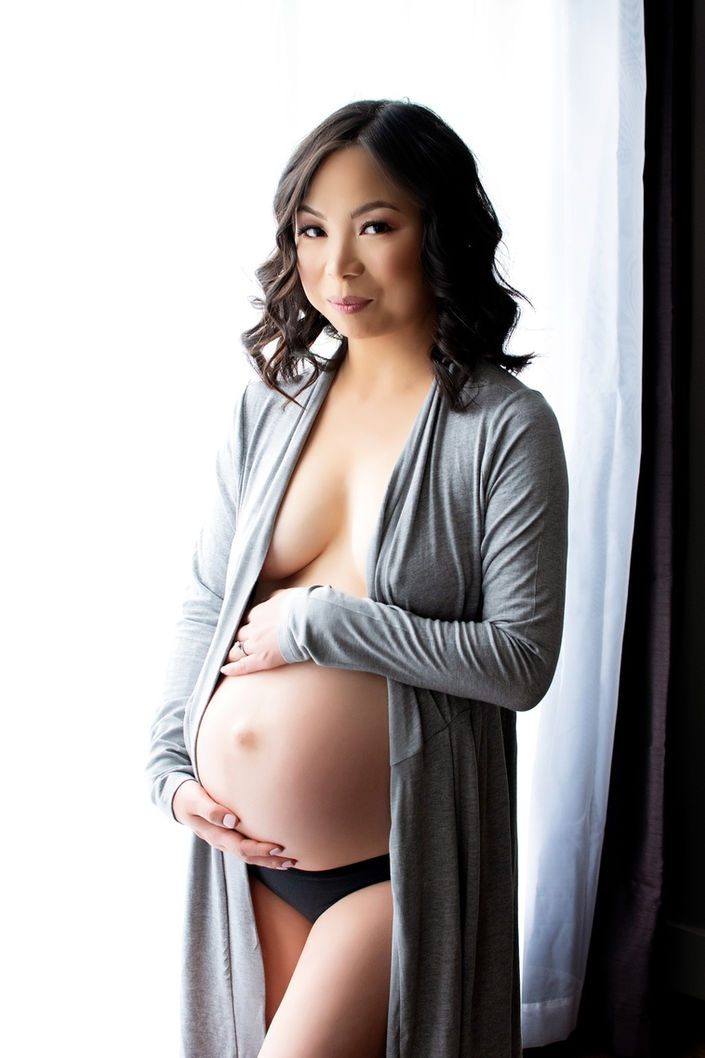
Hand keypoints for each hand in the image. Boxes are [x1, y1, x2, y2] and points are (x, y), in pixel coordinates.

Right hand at [172, 780, 295, 868]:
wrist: (177, 799)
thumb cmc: (187, 796)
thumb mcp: (194, 800)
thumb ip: (210, 809)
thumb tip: (231, 820)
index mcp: (214, 834)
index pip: (240, 847)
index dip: (259, 849)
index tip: (277, 847)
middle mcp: (221, 841)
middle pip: (248, 856)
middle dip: (269, 859)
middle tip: (291, 859)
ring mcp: (225, 840)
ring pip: (249, 856)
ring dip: (269, 860)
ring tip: (290, 862)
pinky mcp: (228, 835)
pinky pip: (247, 848)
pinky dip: (262, 853)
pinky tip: (276, 853)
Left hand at [221, 589, 295, 675]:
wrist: (309, 620)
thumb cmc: (300, 606)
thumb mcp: (284, 595)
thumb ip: (273, 598)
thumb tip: (268, 600)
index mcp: (258, 613)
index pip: (247, 620)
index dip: (248, 625)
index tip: (250, 629)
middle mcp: (254, 629)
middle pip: (239, 635)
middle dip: (239, 639)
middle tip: (238, 644)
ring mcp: (256, 645)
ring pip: (237, 650)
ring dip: (233, 653)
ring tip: (230, 657)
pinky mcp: (262, 659)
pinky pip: (243, 665)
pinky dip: (232, 668)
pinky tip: (224, 670)